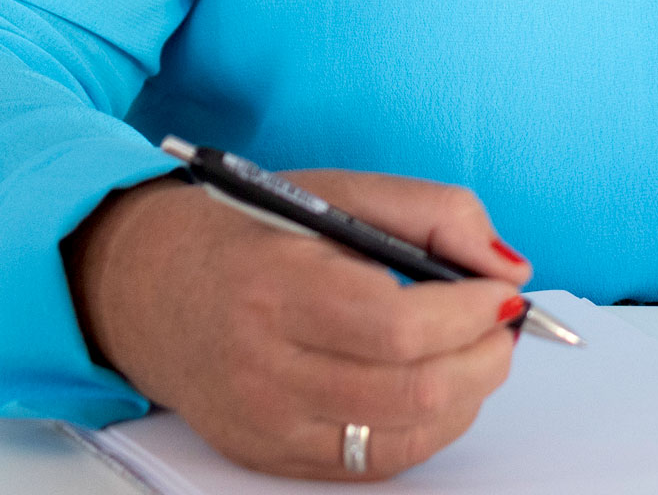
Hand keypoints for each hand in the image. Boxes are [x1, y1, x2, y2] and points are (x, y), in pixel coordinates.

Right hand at [70, 168, 530, 480]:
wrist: (149, 285)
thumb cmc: (254, 230)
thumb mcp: (345, 192)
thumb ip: (437, 214)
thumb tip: (508, 268)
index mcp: (281, 288)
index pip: (397, 327)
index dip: (469, 314)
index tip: (504, 293)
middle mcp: (266, 368)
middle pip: (406, 392)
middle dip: (482, 360)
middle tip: (505, 325)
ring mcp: (264, 424)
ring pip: (396, 440)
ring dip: (465, 398)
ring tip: (480, 353)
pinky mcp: (267, 456)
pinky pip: (368, 465)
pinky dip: (424, 431)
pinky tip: (439, 390)